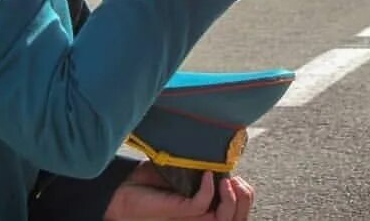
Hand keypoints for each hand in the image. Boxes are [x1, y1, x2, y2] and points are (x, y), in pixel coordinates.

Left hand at [105, 164, 252, 220]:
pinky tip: (205, 173)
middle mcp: (203, 216)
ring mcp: (192, 216)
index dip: (246, 196)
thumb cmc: (152, 182)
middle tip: (237, 180)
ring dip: (231, 199)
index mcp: (208, 209)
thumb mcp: (186, 172)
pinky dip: (208, 188)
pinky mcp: (180, 211)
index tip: (239, 175)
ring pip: (225, 218)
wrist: (123, 191)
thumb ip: (204, 169)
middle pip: (238, 218)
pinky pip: (202, 205)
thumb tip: (222, 155)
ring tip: (228, 180)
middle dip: (245, 199)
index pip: (238, 212)